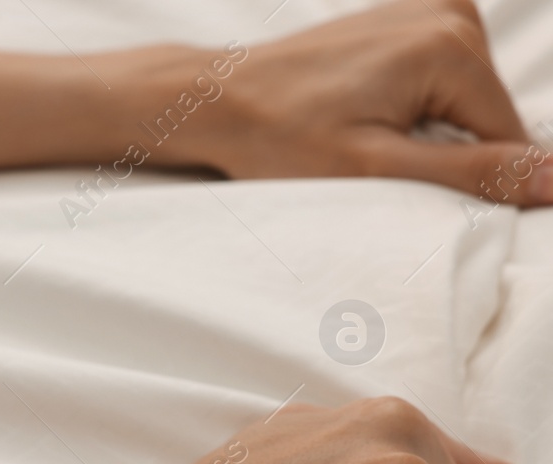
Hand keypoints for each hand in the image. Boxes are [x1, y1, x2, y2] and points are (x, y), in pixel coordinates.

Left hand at [186, 0, 552, 202]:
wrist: (220, 99)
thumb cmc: (280, 137)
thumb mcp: (377, 168)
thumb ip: (471, 173)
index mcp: (452, 44)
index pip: (506, 137)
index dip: (467, 179)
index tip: (407, 184)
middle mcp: (450, 13)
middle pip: (485, 115)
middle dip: (440, 149)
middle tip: (372, 156)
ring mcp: (430, 8)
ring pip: (463, 100)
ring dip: (423, 130)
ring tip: (360, 131)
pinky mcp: (409, 17)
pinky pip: (439, 78)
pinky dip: (411, 106)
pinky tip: (362, 112)